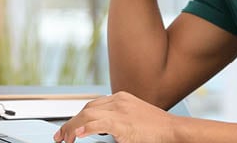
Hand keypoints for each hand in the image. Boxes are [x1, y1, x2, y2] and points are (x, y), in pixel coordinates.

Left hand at [53, 91, 178, 142]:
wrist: (174, 131)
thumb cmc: (157, 130)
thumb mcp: (132, 121)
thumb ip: (116, 122)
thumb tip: (100, 131)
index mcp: (121, 99)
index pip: (93, 105)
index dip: (78, 116)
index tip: (69, 127)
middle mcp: (119, 101)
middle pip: (87, 108)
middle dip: (71, 121)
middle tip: (61, 136)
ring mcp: (121, 110)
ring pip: (88, 114)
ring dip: (72, 126)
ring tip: (65, 138)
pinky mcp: (123, 122)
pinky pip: (99, 123)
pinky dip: (85, 128)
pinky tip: (77, 134)